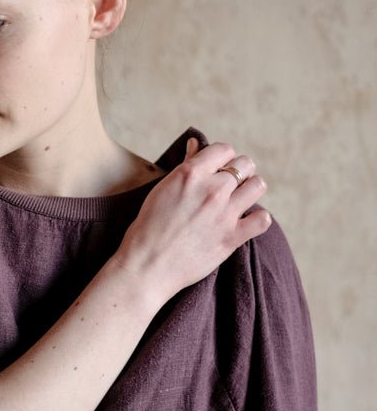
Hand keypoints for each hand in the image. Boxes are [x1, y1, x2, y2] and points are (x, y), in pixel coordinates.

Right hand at [112, 138, 271, 301]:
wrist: (146, 266)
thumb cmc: (147, 228)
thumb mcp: (162, 190)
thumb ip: (185, 167)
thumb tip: (196, 145)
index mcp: (191, 174)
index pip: (223, 149)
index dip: (222, 158)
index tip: (217, 168)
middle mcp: (211, 189)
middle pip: (245, 164)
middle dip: (238, 171)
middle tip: (229, 184)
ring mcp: (224, 213)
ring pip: (258, 185)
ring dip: (250, 189)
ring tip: (239, 199)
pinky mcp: (232, 237)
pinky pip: (263, 220)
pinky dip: (258, 220)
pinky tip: (246, 222)